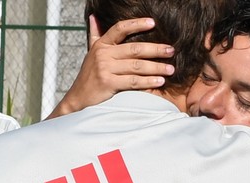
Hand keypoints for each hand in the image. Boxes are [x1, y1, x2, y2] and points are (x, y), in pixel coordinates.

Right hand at [49, 17, 174, 117]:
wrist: (78, 99)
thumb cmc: (89, 76)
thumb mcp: (91, 53)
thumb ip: (95, 35)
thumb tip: (94, 16)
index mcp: (101, 44)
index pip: (120, 29)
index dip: (136, 24)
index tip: (153, 23)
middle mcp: (102, 54)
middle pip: (134, 49)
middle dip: (155, 49)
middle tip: (171, 50)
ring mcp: (105, 69)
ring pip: (136, 66)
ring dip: (156, 67)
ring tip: (171, 69)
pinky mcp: (108, 83)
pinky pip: (133, 81)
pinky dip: (148, 81)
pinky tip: (160, 81)